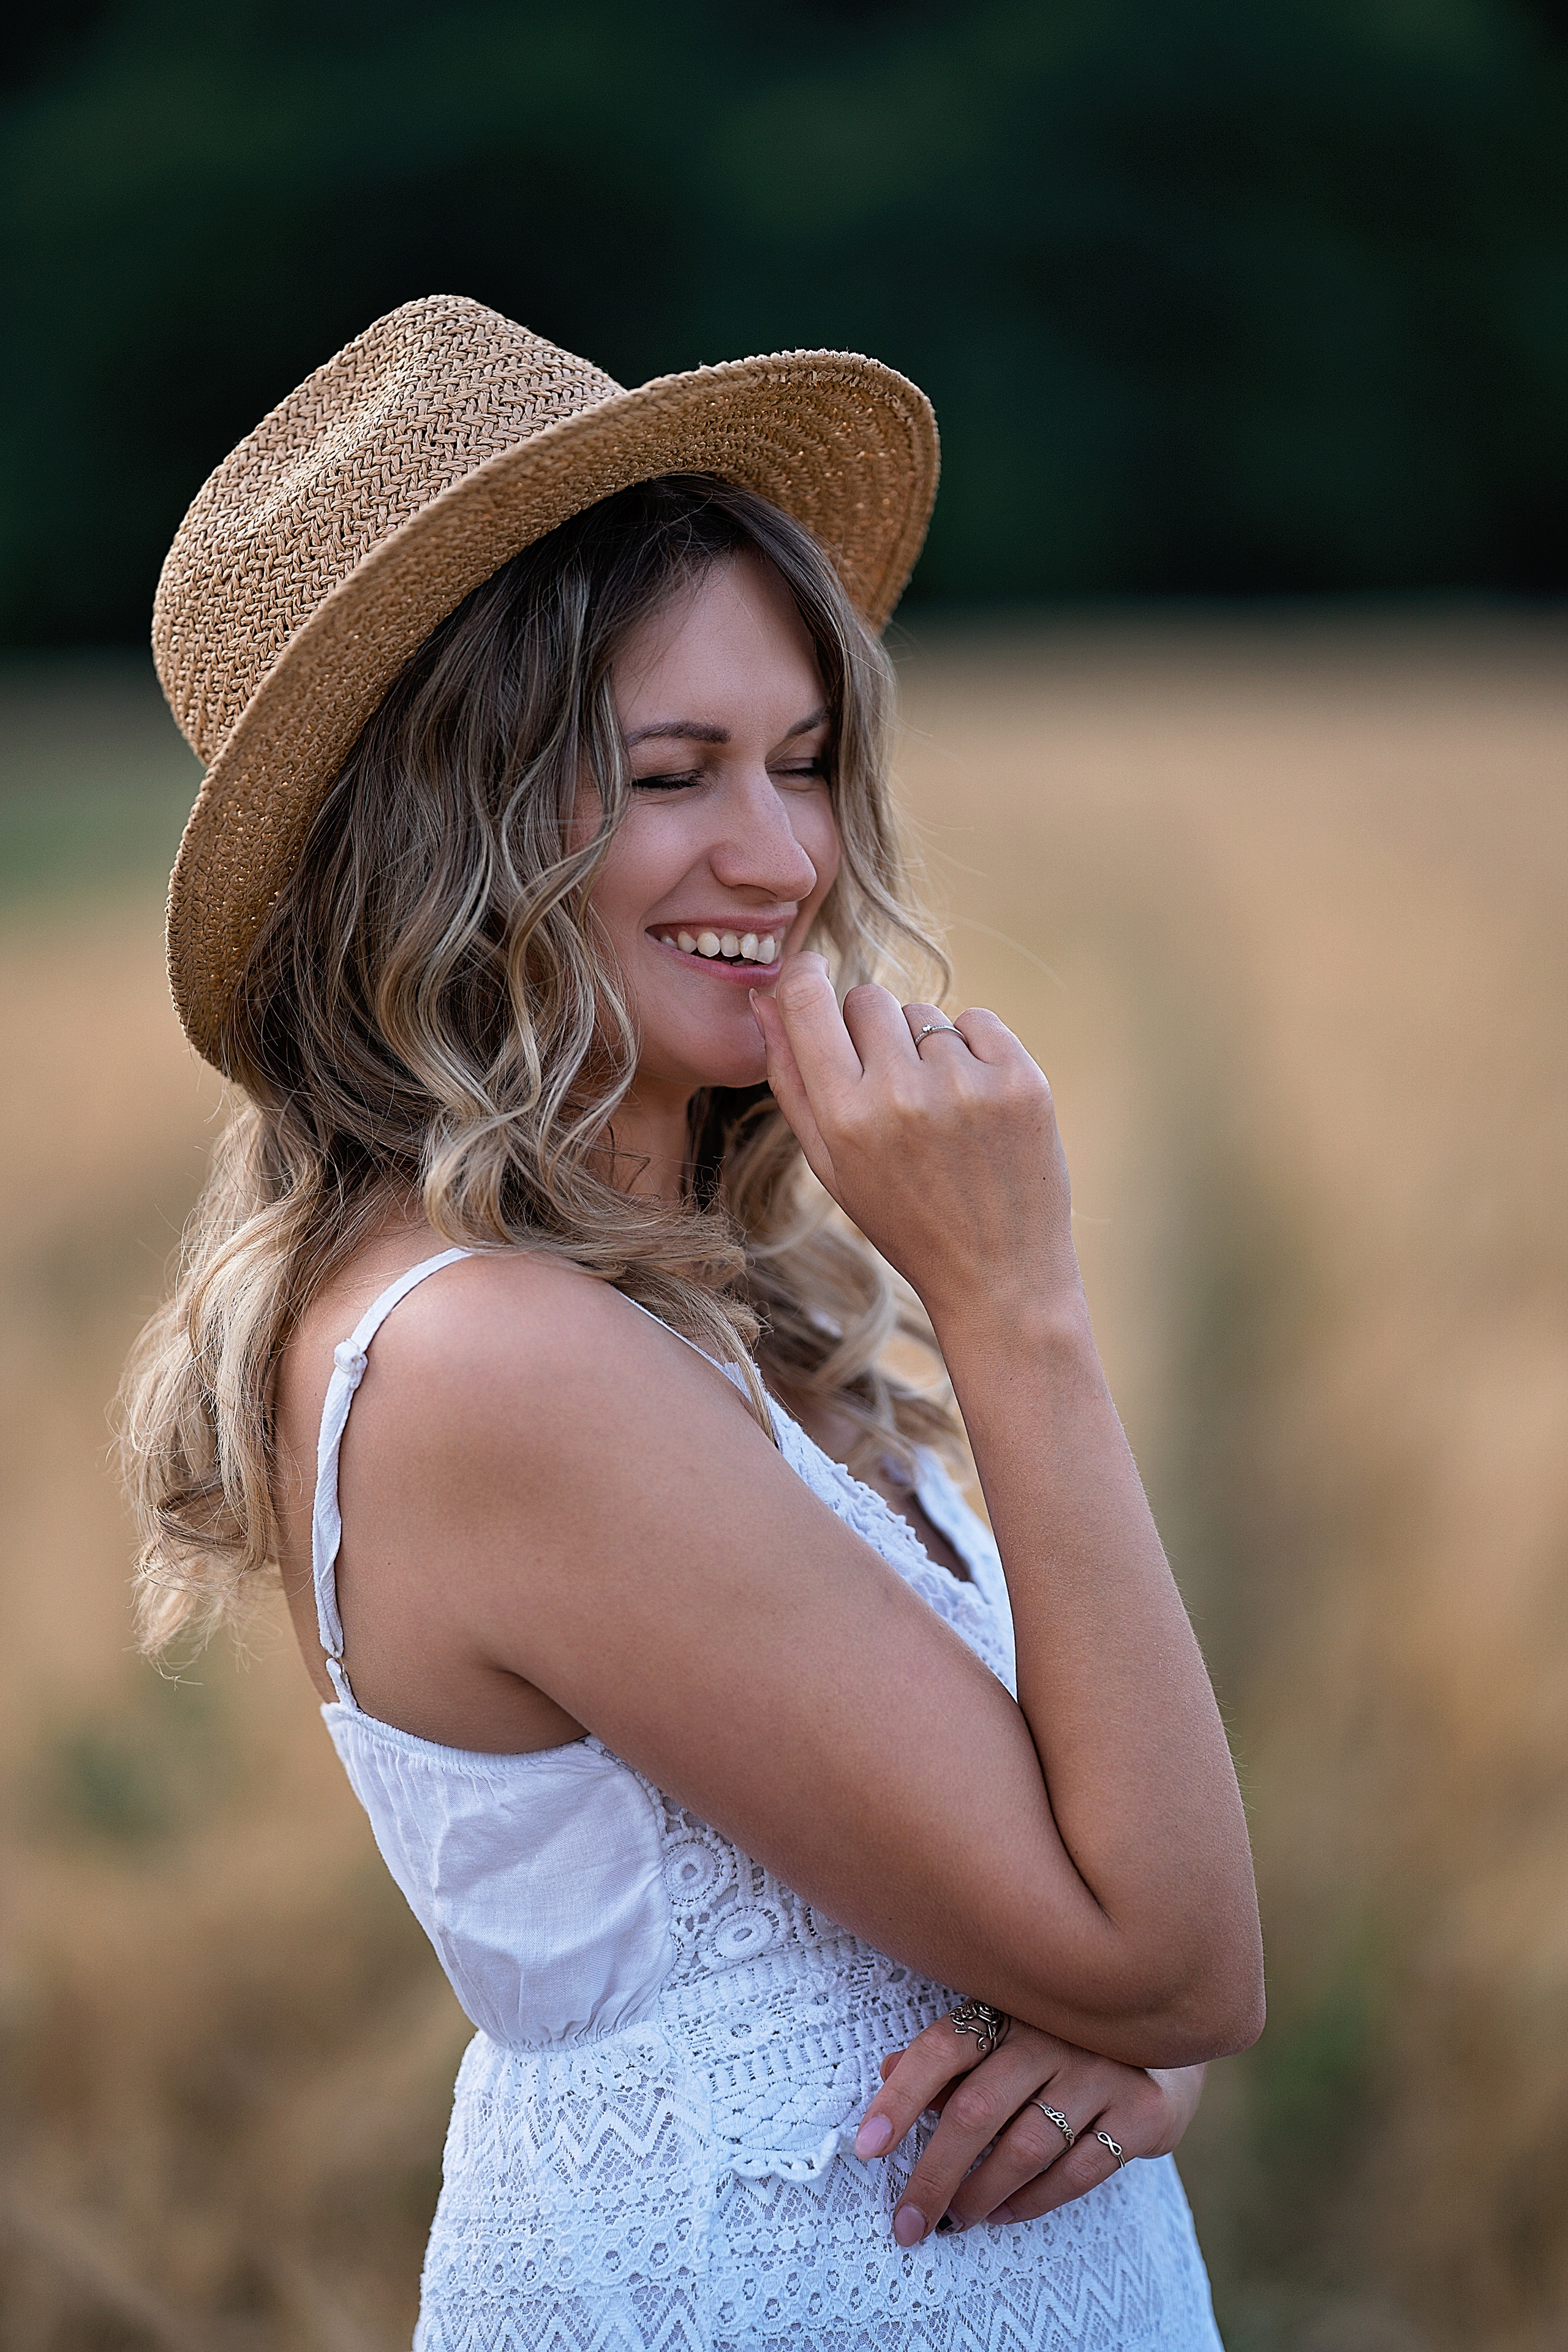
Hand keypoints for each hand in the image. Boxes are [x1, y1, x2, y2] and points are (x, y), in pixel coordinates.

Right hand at [750, 959, 1078, 1324]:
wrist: (999, 1276)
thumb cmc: (904, 1222)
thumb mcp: (831, 1166)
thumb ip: (790, 1081)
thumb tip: (763, 999)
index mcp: (846, 1119)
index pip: (809, 1002)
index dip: (806, 977)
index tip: (812, 972)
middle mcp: (902, 1095)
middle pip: (867, 998)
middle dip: (870, 1029)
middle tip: (890, 1085)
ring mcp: (967, 1085)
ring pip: (923, 1014)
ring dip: (925, 1048)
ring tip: (940, 1113)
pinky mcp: (1021, 1081)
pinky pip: (977, 1020)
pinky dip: (974, 1050)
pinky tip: (976, 1105)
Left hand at [853, 2012, 1204, 2241]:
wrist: (1161, 2030)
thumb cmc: (1057, 2037)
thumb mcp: (1003, 2031)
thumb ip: (951, 2056)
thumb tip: (886, 2069)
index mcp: (1009, 2006)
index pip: (944, 2047)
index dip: (901, 2095)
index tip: (866, 2148)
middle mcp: (1054, 2033)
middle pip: (977, 2110)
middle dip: (933, 2175)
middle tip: (907, 2221)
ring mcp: (1102, 2071)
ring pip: (1024, 2149)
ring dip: (980, 2194)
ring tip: (954, 2220)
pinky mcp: (1142, 2112)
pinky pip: (1076, 2172)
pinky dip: (1031, 2203)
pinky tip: (1002, 2214)